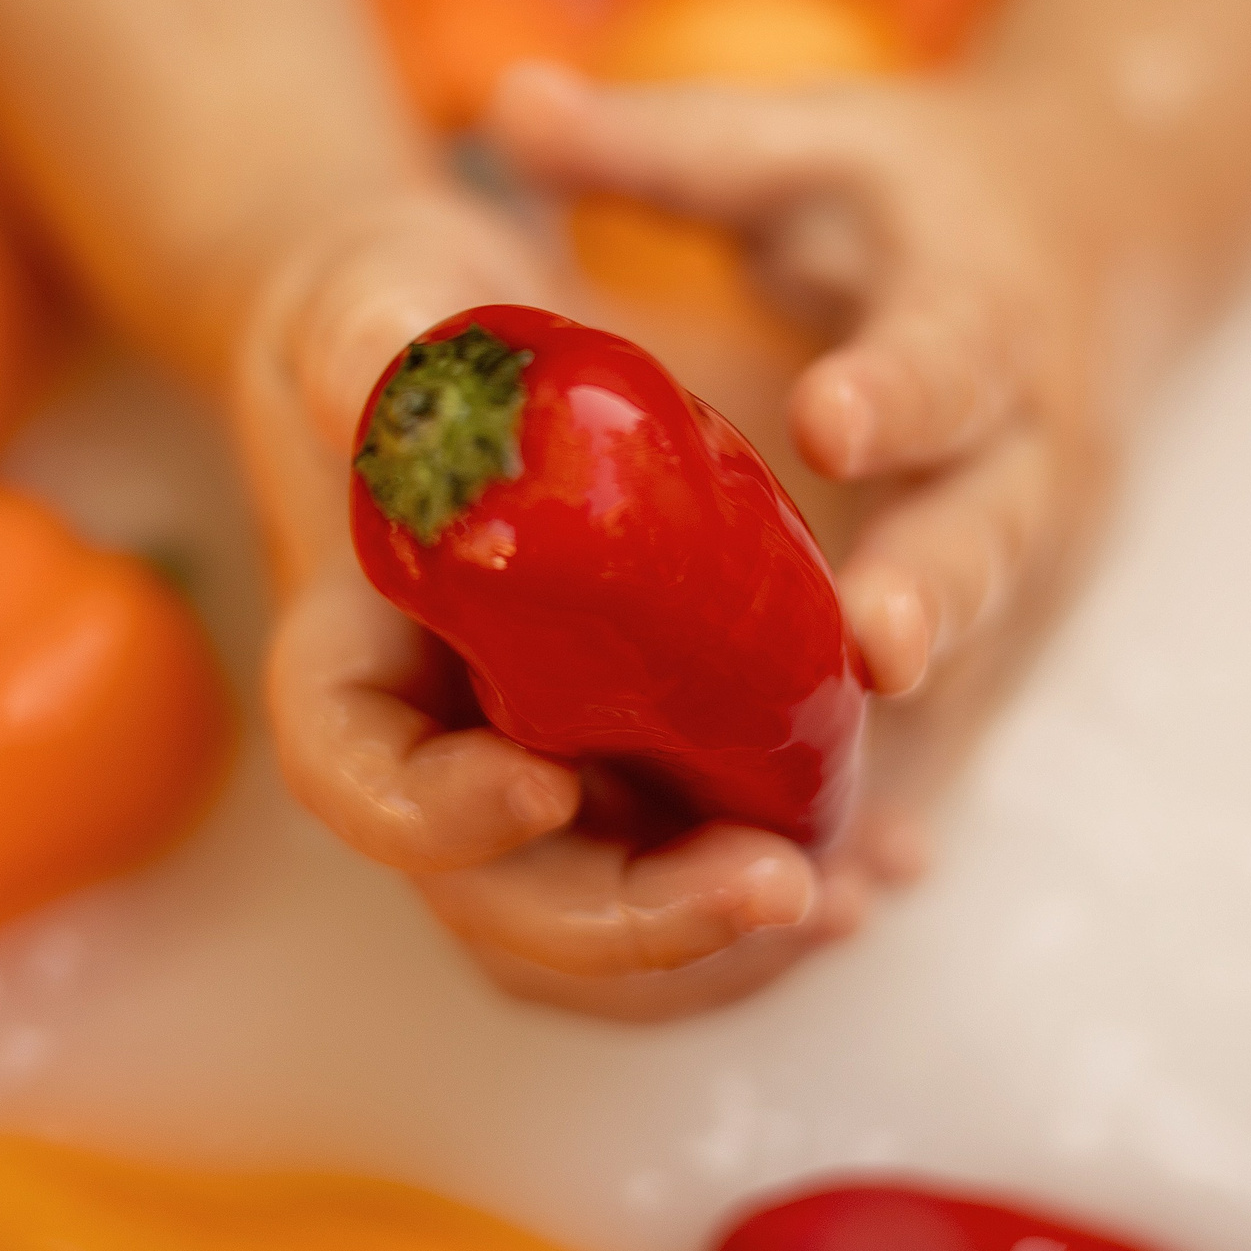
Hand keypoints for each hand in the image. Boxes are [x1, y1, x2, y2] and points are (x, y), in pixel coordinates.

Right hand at [232, 185, 874, 1018]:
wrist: (470, 349)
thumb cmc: (400, 320)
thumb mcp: (375, 306)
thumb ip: (369, 342)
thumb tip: (387, 364)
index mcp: (356, 667)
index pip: (361, 781)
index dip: (434, 817)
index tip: (538, 787)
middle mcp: (445, 751)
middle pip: (508, 903)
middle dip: (636, 921)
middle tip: (777, 885)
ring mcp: (547, 770)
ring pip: (616, 919)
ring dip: (728, 944)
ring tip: (853, 892)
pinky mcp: (645, 756)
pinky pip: (702, 863)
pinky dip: (789, 884)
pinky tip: (894, 863)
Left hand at [485, 63, 1121, 909]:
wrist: (1103, 239)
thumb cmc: (916, 194)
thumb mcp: (803, 146)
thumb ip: (661, 146)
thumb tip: (498, 104)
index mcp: (985, 301)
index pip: (953, 340)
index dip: (899, 381)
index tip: (831, 413)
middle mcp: (1038, 437)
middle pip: (998, 520)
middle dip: (939, 583)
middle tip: (877, 645)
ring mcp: (1044, 546)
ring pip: (988, 652)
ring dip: (920, 736)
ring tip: (836, 830)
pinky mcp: (1024, 622)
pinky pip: (971, 720)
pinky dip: (914, 792)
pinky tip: (848, 883)